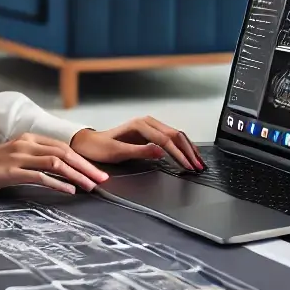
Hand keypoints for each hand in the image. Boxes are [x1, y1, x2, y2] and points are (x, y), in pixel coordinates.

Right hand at [0, 133, 110, 195]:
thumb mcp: (17, 156)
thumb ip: (36, 158)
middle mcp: (26, 143)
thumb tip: (61, 169)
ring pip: (56, 162)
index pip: (63, 146)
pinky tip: (69, 191)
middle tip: (102, 180)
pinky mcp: (12, 171)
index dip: (83, 159)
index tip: (97, 172)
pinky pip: (40, 176)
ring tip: (90, 187)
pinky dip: (58, 183)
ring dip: (76, 175)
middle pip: (64, 152)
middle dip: (86, 167)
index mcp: (29, 138)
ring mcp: (19, 156)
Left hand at [71, 117, 203, 170]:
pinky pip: (171, 137)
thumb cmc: (101, 148)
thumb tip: (160, 151)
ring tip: (198, 162)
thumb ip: (140, 151)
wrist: (90, 143)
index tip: (188, 166)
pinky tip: (188, 155)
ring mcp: (149, 126)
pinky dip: (182, 146)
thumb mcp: (117, 152)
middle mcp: (147, 122)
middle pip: (175, 135)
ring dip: (188, 148)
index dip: (179, 153)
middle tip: (198, 166)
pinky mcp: (150, 132)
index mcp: (140, 125)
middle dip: (188, 151)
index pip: (166, 139)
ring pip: (176, 135)